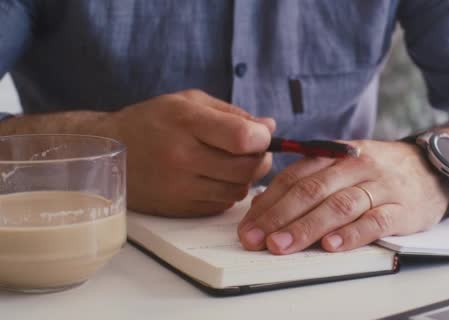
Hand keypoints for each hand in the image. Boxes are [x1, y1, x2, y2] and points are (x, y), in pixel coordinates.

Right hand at [96, 90, 274, 216]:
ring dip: (244, 177)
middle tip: (254, 151)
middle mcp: (182, 157)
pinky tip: (215, 177)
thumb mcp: (190, 102)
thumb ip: (233, 114)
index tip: (261, 135)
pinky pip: (221, 205)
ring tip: (233, 162)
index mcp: (186, 123)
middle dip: (259, 159)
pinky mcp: (178, 208)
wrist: (111, 149)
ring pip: (237, 190)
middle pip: (245, 168)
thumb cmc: (153, 120)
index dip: (262, 138)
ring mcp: (179, 187)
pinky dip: (227, 192)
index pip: (242, 137)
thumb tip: (270, 127)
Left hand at [237, 140, 448, 253]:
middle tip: (256, 239)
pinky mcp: (402, 208)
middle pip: (312, 191)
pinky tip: (331, 246)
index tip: (248, 225)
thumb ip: (311, 180)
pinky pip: (375, 221)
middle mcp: (355, 167)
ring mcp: (380, 187)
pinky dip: (352, 235)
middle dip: (279, 217)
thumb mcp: (345, 164)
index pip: (295, 177)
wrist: (432, 167)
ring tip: (282, 245)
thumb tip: (267, 205)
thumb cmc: (379, 171)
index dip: (269, 202)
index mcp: (336, 156)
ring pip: (339, 206)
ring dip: (307, 227)